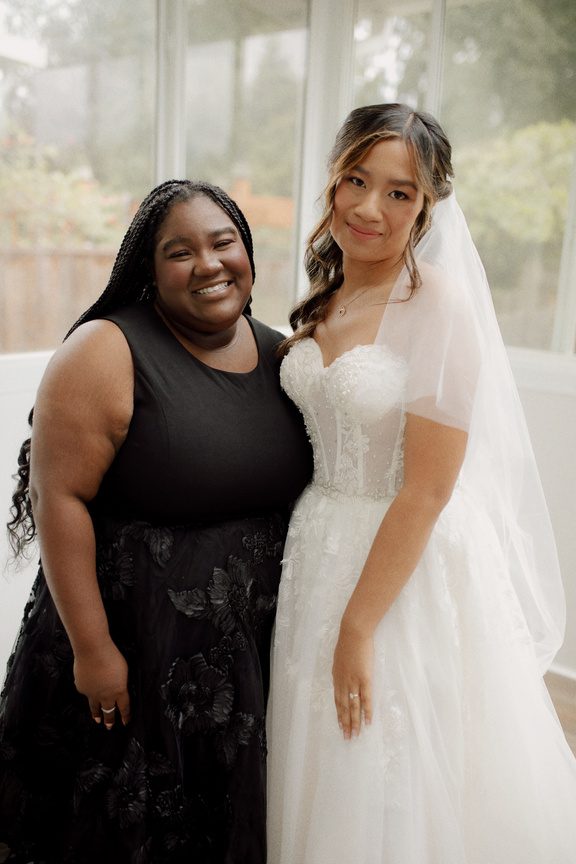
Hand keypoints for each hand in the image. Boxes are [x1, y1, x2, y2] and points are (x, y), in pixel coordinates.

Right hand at [73, 640, 130, 728]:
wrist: (93, 651)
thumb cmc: (111, 655)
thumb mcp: (123, 669)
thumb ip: (120, 681)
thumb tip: (116, 686)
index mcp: (120, 691)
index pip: (124, 707)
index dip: (125, 715)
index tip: (125, 722)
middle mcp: (106, 695)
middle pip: (109, 711)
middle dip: (110, 720)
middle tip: (109, 726)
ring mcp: (93, 693)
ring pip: (95, 707)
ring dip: (96, 714)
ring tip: (97, 720)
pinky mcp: (82, 688)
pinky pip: (86, 692)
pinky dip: (87, 692)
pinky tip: (87, 690)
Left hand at [332, 617, 373, 738]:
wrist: (354, 633)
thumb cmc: (348, 641)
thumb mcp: (339, 657)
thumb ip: (340, 668)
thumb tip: (340, 675)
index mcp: (337, 678)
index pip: (337, 700)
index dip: (339, 713)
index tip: (340, 725)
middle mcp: (343, 683)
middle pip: (343, 707)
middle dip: (345, 723)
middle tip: (346, 737)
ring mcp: (353, 682)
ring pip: (353, 707)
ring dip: (354, 722)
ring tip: (355, 735)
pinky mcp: (365, 679)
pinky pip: (365, 699)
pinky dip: (366, 712)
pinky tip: (367, 722)